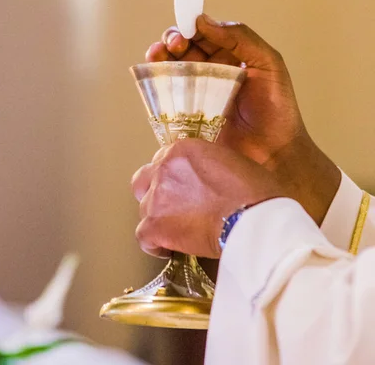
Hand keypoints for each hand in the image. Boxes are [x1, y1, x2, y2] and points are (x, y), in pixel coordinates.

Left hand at [133, 139, 288, 258]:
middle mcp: (164, 169)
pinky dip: (153, 244)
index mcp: (182, 149)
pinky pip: (143, 236)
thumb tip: (205, 180)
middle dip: (154, 193)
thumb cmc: (254, 191)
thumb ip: (207, 165)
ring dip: (157, 219)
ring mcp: (157, 197)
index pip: (163, 159)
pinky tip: (167, 249)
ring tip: (175, 231)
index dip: (172, 176)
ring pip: (144, 209)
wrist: (253, 217)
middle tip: (171, 207)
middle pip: (144, 181)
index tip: (180, 187)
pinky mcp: (156, 226)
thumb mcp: (231, 161)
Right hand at [147, 14, 303, 163]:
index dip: (192, 26)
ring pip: (169, 67)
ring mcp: (195, 93)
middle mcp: (209, 72)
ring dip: (159, 55)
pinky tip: (155, 73)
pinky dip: (154, 80)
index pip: (204, 33)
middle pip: (182, 47)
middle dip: (173, 39)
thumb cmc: (277, 110)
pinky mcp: (184, 115)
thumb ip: (241, 37)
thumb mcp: (268, 62)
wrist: (274, 154)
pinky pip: (164, 95)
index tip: (188, 26)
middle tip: (176, 44)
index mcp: (229, 56)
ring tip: (158, 54)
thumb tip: (204, 21)